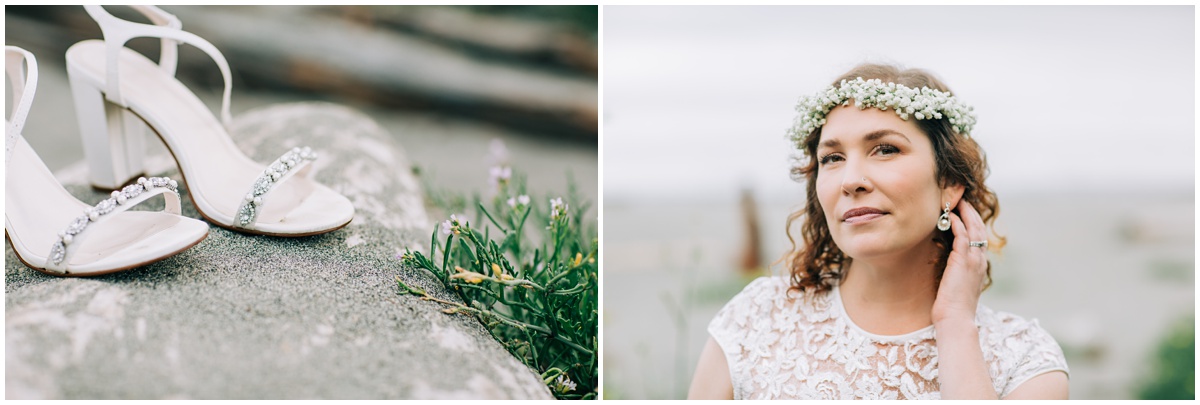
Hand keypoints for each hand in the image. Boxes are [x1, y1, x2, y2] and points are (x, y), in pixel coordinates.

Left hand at [931, 199, 988, 325]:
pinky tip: (951, 216)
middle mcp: (979, 260)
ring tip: (956, 201)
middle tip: (961, 198)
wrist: (955, 320)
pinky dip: (958, 225)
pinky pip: (963, 237)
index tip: (963, 209)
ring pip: (973, 229)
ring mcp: (973, 260)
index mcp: (979, 264)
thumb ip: (954, 269)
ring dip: (965, 213)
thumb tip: (946, 260)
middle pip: (979, 228)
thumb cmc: (952, 305)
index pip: (979, 236)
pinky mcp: (963, 262)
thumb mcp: (955, 282)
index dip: (972, 221)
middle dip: (970, 211)